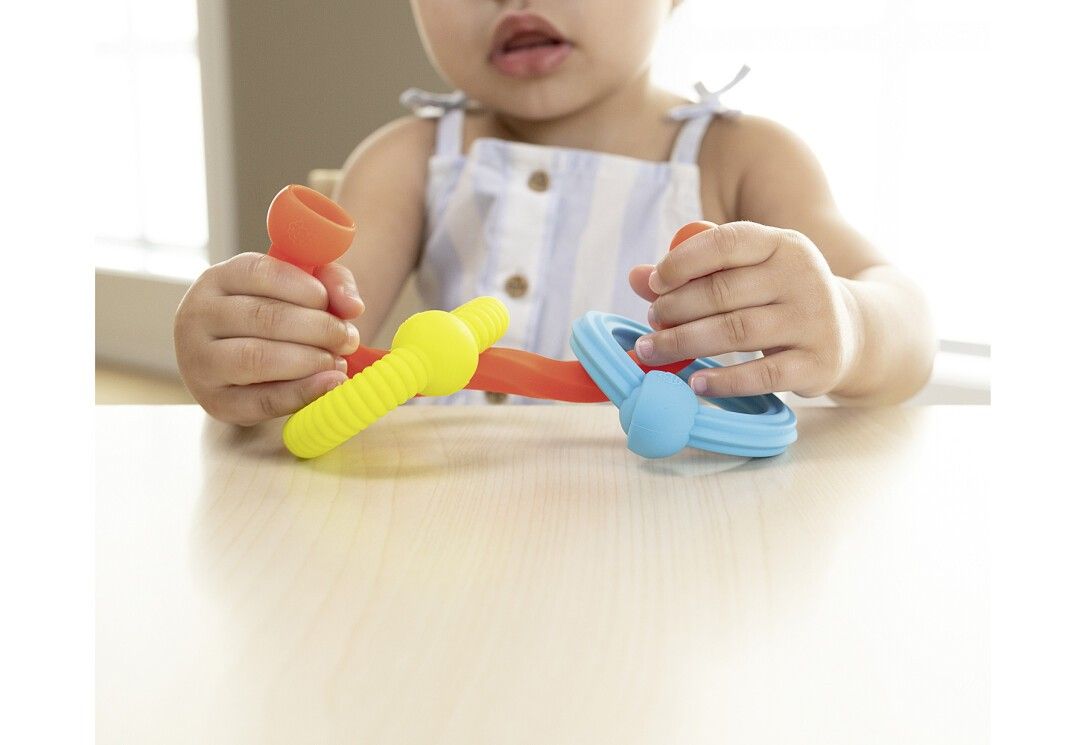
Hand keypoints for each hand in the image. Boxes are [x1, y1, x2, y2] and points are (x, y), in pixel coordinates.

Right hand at [174, 252, 364, 424]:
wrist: (239, 368)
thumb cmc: (273, 318)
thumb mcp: (301, 288)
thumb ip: (332, 283)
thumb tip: (353, 306)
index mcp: (218, 279)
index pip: (259, 273)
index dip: (306, 289)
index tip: (334, 304)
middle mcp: (198, 316)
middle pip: (262, 317)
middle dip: (318, 328)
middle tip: (348, 338)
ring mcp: (200, 362)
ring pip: (257, 358)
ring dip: (310, 360)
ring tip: (338, 361)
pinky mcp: (215, 402)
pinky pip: (262, 400)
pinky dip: (302, 393)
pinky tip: (330, 384)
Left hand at [628, 221, 862, 398]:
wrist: (850, 332)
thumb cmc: (780, 297)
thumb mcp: (747, 273)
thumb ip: (693, 270)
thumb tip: (635, 276)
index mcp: (782, 244)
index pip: (727, 242)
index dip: (683, 262)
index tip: (655, 284)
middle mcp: (802, 276)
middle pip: (723, 292)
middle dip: (675, 309)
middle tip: (651, 324)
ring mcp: (813, 320)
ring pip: (736, 332)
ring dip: (685, 343)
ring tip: (653, 351)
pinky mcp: (817, 363)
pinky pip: (762, 374)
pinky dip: (723, 381)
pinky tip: (694, 383)